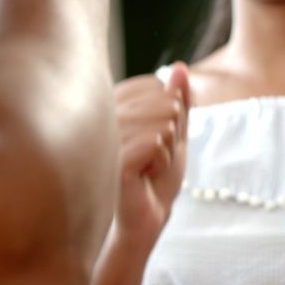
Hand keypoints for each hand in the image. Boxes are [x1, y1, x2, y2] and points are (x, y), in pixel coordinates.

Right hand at [113, 63, 190, 248]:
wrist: (144, 218)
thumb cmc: (156, 178)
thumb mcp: (174, 133)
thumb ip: (178, 100)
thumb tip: (180, 66)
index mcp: (114, 103)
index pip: (161, 88)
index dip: (171, 118)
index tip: (153, 144)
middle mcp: (105, 113)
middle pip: (166, 103)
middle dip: (171, 135)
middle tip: (151, 160)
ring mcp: (105, 132)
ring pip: (163, 123)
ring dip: (165, 152)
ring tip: (146, 168)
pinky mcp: (111, 154)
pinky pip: (157, 143)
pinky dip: (161, 163)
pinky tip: (143, 177)